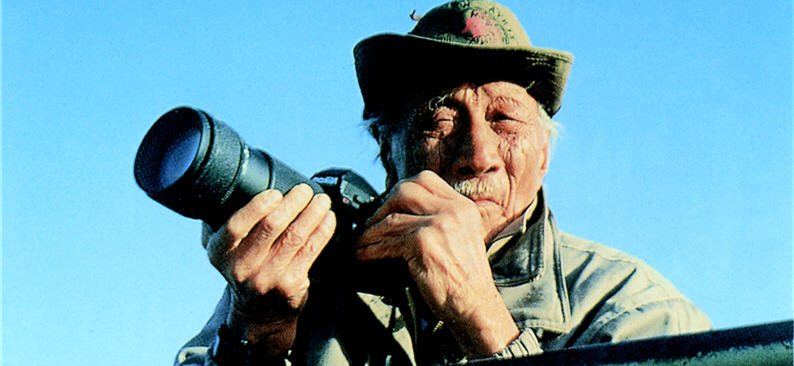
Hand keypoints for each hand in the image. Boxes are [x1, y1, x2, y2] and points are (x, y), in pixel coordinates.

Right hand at [203, 183, 335, 354]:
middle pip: (271, 227)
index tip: (275, 192)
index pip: (236, 226)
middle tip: (304, 190)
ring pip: (295, 236)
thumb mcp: (225, 250)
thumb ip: (227, 224)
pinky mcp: (290, 284)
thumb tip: (236, 188)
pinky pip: (310, 250)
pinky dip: (322, 230)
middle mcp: (242, 267)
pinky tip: (328, 218)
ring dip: (312, 213)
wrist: (257, 313)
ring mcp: (267, 277)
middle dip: (292, 202)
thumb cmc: (244, 268)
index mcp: (220, 252)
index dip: (257, 206)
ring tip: (321, 200)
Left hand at [356, 171, 517, 356]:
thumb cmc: (465, 279)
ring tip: (361, 243)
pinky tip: (364, 255)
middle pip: (405, 190)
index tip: (388, 207)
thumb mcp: (461, 237)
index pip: (425, 180)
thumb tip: (402, 211)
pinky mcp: (424, 242)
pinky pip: (388, 241)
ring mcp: (438, 224)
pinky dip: (371, 249)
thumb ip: (440, 219)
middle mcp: (453, 210)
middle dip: (382, 206)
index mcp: (462, 206)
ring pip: (391, 218)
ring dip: (370, 232)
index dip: (400, 191)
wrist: (475, 304)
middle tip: (371, 224)